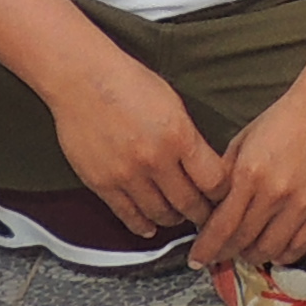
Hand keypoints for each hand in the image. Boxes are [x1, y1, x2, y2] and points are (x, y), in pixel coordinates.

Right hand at [51, 53, 233, 243]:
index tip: (223, 197)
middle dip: (202, 213)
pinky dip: (142, 225)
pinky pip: (127, 215)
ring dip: (173, 220)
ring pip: (160, 214)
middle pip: (190, 204)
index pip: (214, 181)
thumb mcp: (172, 104)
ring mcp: (127, 174)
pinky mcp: (102, 183)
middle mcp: (155, 158)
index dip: (222, 194)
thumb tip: (204, 168)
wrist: (82, 79)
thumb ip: (188, 138)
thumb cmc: (127, 82)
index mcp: (178, 135)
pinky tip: (149, 226)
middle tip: (205, 215)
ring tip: (178, 217)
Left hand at [195, 75, 305, 272]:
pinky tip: (274, 249)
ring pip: (269, 250)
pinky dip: (282, 255)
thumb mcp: (244, 140)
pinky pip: (299, 247)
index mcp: (250, 174)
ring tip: (246, 250)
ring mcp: (303, 204)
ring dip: (252, 256)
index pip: (221, 227)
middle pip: (242, 242)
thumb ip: (225, 174)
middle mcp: (275, 194)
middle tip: (219, 254)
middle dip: (225, 253)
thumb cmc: (285, 118)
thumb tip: (210, 206)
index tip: (197, 258)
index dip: (206, 248)